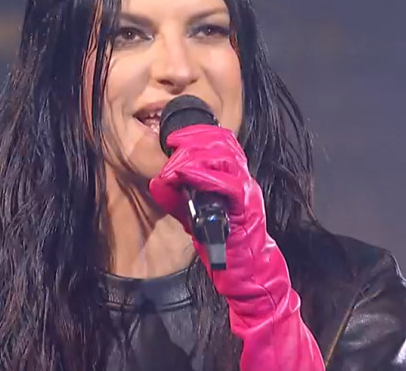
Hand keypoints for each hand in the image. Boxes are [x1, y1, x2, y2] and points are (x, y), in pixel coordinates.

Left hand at [149, 125, 324, 370]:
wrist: (248, 274)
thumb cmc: (223, 244)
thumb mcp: (193, 216)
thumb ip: (177, 198)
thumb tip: (157, 181)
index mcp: (235, 176)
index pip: (222, 140)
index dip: (198, 132)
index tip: (174, 136)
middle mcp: (244, 179)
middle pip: (222, 142)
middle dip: (193, 139)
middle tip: (172, 146)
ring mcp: (247, 192)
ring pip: (225, 157)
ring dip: (195, 155)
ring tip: (175, 163)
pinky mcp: (246, 209)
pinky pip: (229, 184)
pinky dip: (205, 175)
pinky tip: (186, 174)